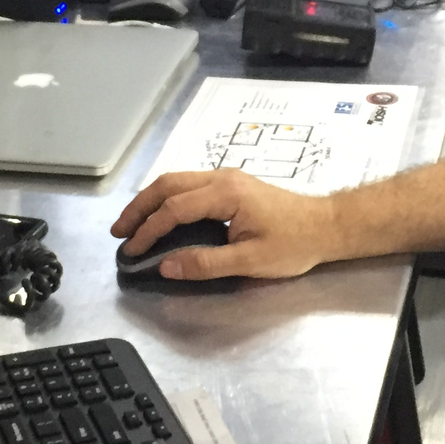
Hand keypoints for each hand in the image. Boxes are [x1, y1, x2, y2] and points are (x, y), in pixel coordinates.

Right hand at [109, 169, 339, 281]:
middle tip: (119, 232)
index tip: (132, 250)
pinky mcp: (231, 186)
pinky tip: (160, 216)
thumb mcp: (250, 261)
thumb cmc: (294, 243)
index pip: (174, 209)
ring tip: (132, 224)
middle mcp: (222, 178)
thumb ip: (206, 263)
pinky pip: (189, 186)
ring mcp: (227, 178)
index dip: (149, 230)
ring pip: (176, 181)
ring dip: (151, 201)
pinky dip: (167, 199)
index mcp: (225, 193)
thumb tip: (167, 266)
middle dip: (139, 207)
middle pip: (168, 184)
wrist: (326, 226)